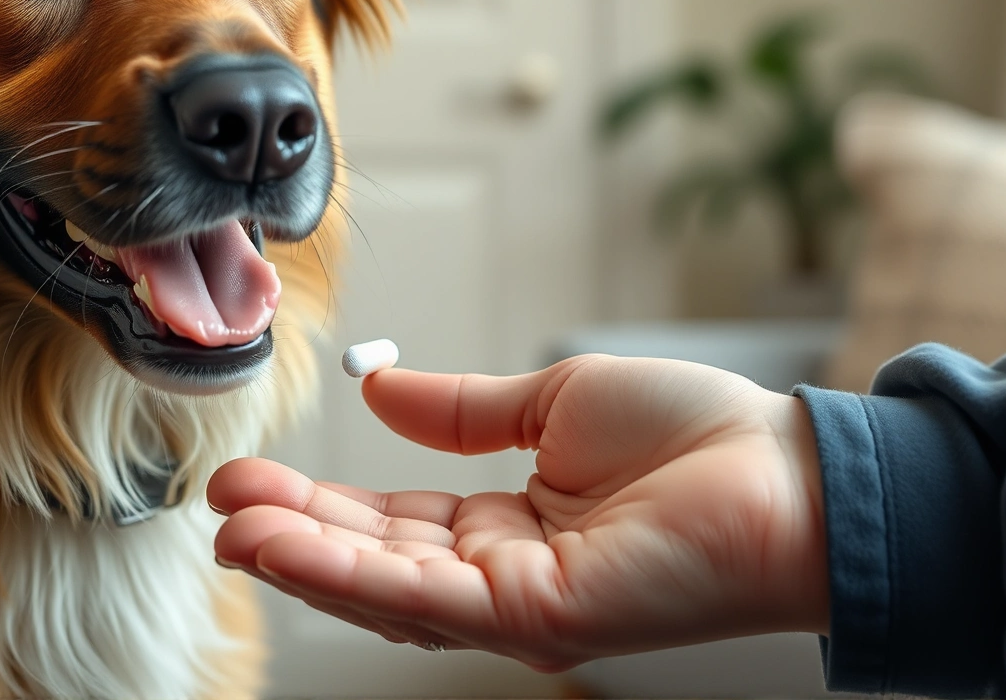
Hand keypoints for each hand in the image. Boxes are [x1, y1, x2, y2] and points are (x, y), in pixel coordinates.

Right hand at [209, 355, 828, 671]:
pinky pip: (422, 593)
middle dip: (290, 535)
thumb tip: (380, 391)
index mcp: (509, 526)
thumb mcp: (553, 402)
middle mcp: (503, 576)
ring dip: (300, 557)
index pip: (392, 523)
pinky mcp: (535, 615)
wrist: (788, 471)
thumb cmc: (700, 439)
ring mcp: (516, 604)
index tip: (253, 473)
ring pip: (383, 587)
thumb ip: (463, 407)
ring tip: (229, 525)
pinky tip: (287, 544)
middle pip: (373, 563)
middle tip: (218, 503)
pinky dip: (347, 572)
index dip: (319, 501)